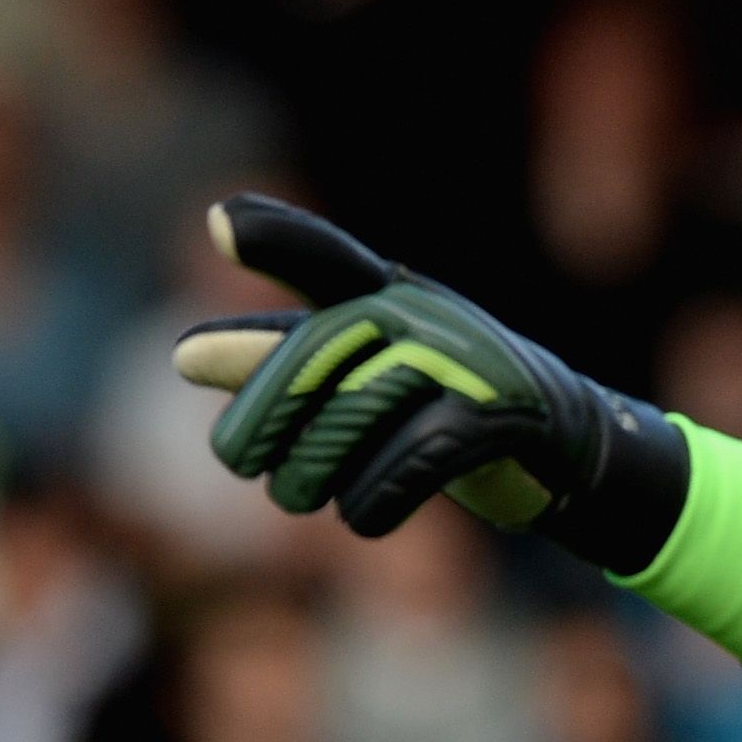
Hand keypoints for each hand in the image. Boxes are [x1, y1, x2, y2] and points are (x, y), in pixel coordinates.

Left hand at [176, 195, 689, 570]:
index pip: (323, 260)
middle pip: (306, 368)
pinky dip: (370, 505)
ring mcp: (462, 359)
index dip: (275, 239)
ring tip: (305, 494)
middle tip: (244, 466)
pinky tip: (364, 515)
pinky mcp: (495, 416)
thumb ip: (272, 362)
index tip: (218, 225)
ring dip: (312, 481)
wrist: (559, 445)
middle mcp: (419, 312)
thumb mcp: (354, 378)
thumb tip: (182, 357)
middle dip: (262, 428)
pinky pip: (403, 467)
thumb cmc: (437, 401)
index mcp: (381, 293)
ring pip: (346, 426)